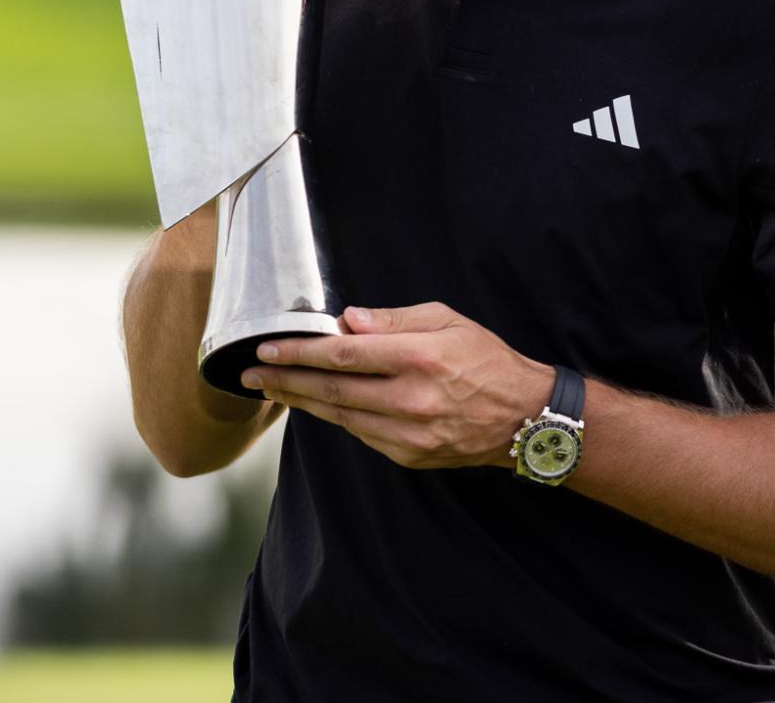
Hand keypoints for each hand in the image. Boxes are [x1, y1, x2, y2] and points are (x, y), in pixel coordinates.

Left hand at [241, 302, 551, 470]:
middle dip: (285, 380)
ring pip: (340, 417)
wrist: (523, 417)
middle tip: (250, 373)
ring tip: (271, 389)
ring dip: (301, 402)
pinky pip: (361, 434)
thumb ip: (395, 320)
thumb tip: (349, 320)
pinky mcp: (409, 455)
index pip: (343, 354)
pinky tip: (317, 405)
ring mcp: (408, 433)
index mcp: (419, 358)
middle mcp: (410, 399)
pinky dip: (337, 418)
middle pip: (332, 390)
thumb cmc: (485, 360)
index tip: (268, 348)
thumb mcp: (448, 321)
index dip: (300, 352)